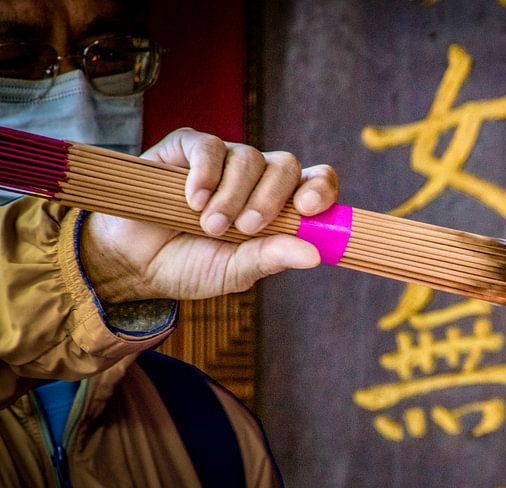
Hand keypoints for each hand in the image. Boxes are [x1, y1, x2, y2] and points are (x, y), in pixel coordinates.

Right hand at [79, 128, 338, 302]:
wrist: (134, 262)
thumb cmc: (190, 266)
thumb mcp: (235, 271)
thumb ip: (271, 258)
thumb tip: (315, 255)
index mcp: (278, 205)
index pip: (315, 182)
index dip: (321, 188)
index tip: (310, 207)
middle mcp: (256, 178)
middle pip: (285, 165)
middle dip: (270, 198)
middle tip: (247, 228)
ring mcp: (224, 160)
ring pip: (248, 157)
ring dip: (231, 196)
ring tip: (209, 226)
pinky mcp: (187, 147)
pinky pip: (209, 147)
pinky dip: (205, 175)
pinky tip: (193, 200)